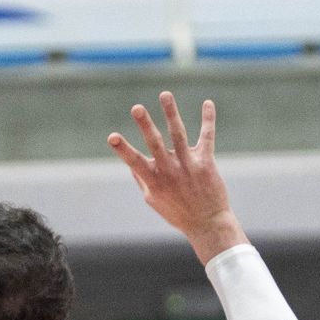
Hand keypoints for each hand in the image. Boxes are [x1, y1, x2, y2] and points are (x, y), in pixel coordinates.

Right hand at [108, 93, 245, 263]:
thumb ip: (141, 180)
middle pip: (155, 144)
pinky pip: (207, 137)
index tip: (111, 136)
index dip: (122, 149)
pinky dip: (208, 119)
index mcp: (154, 181)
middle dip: (145, 125)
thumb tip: (130, 162)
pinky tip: (208, 103)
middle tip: (137, 108)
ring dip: (171, 113)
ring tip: (165, 95)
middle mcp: (170, 171)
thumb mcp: (153, 200)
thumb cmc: (177, 212)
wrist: (207, 224)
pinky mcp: (206, 162)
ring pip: (178, 134)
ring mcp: (188, 165)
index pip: (134, 162)